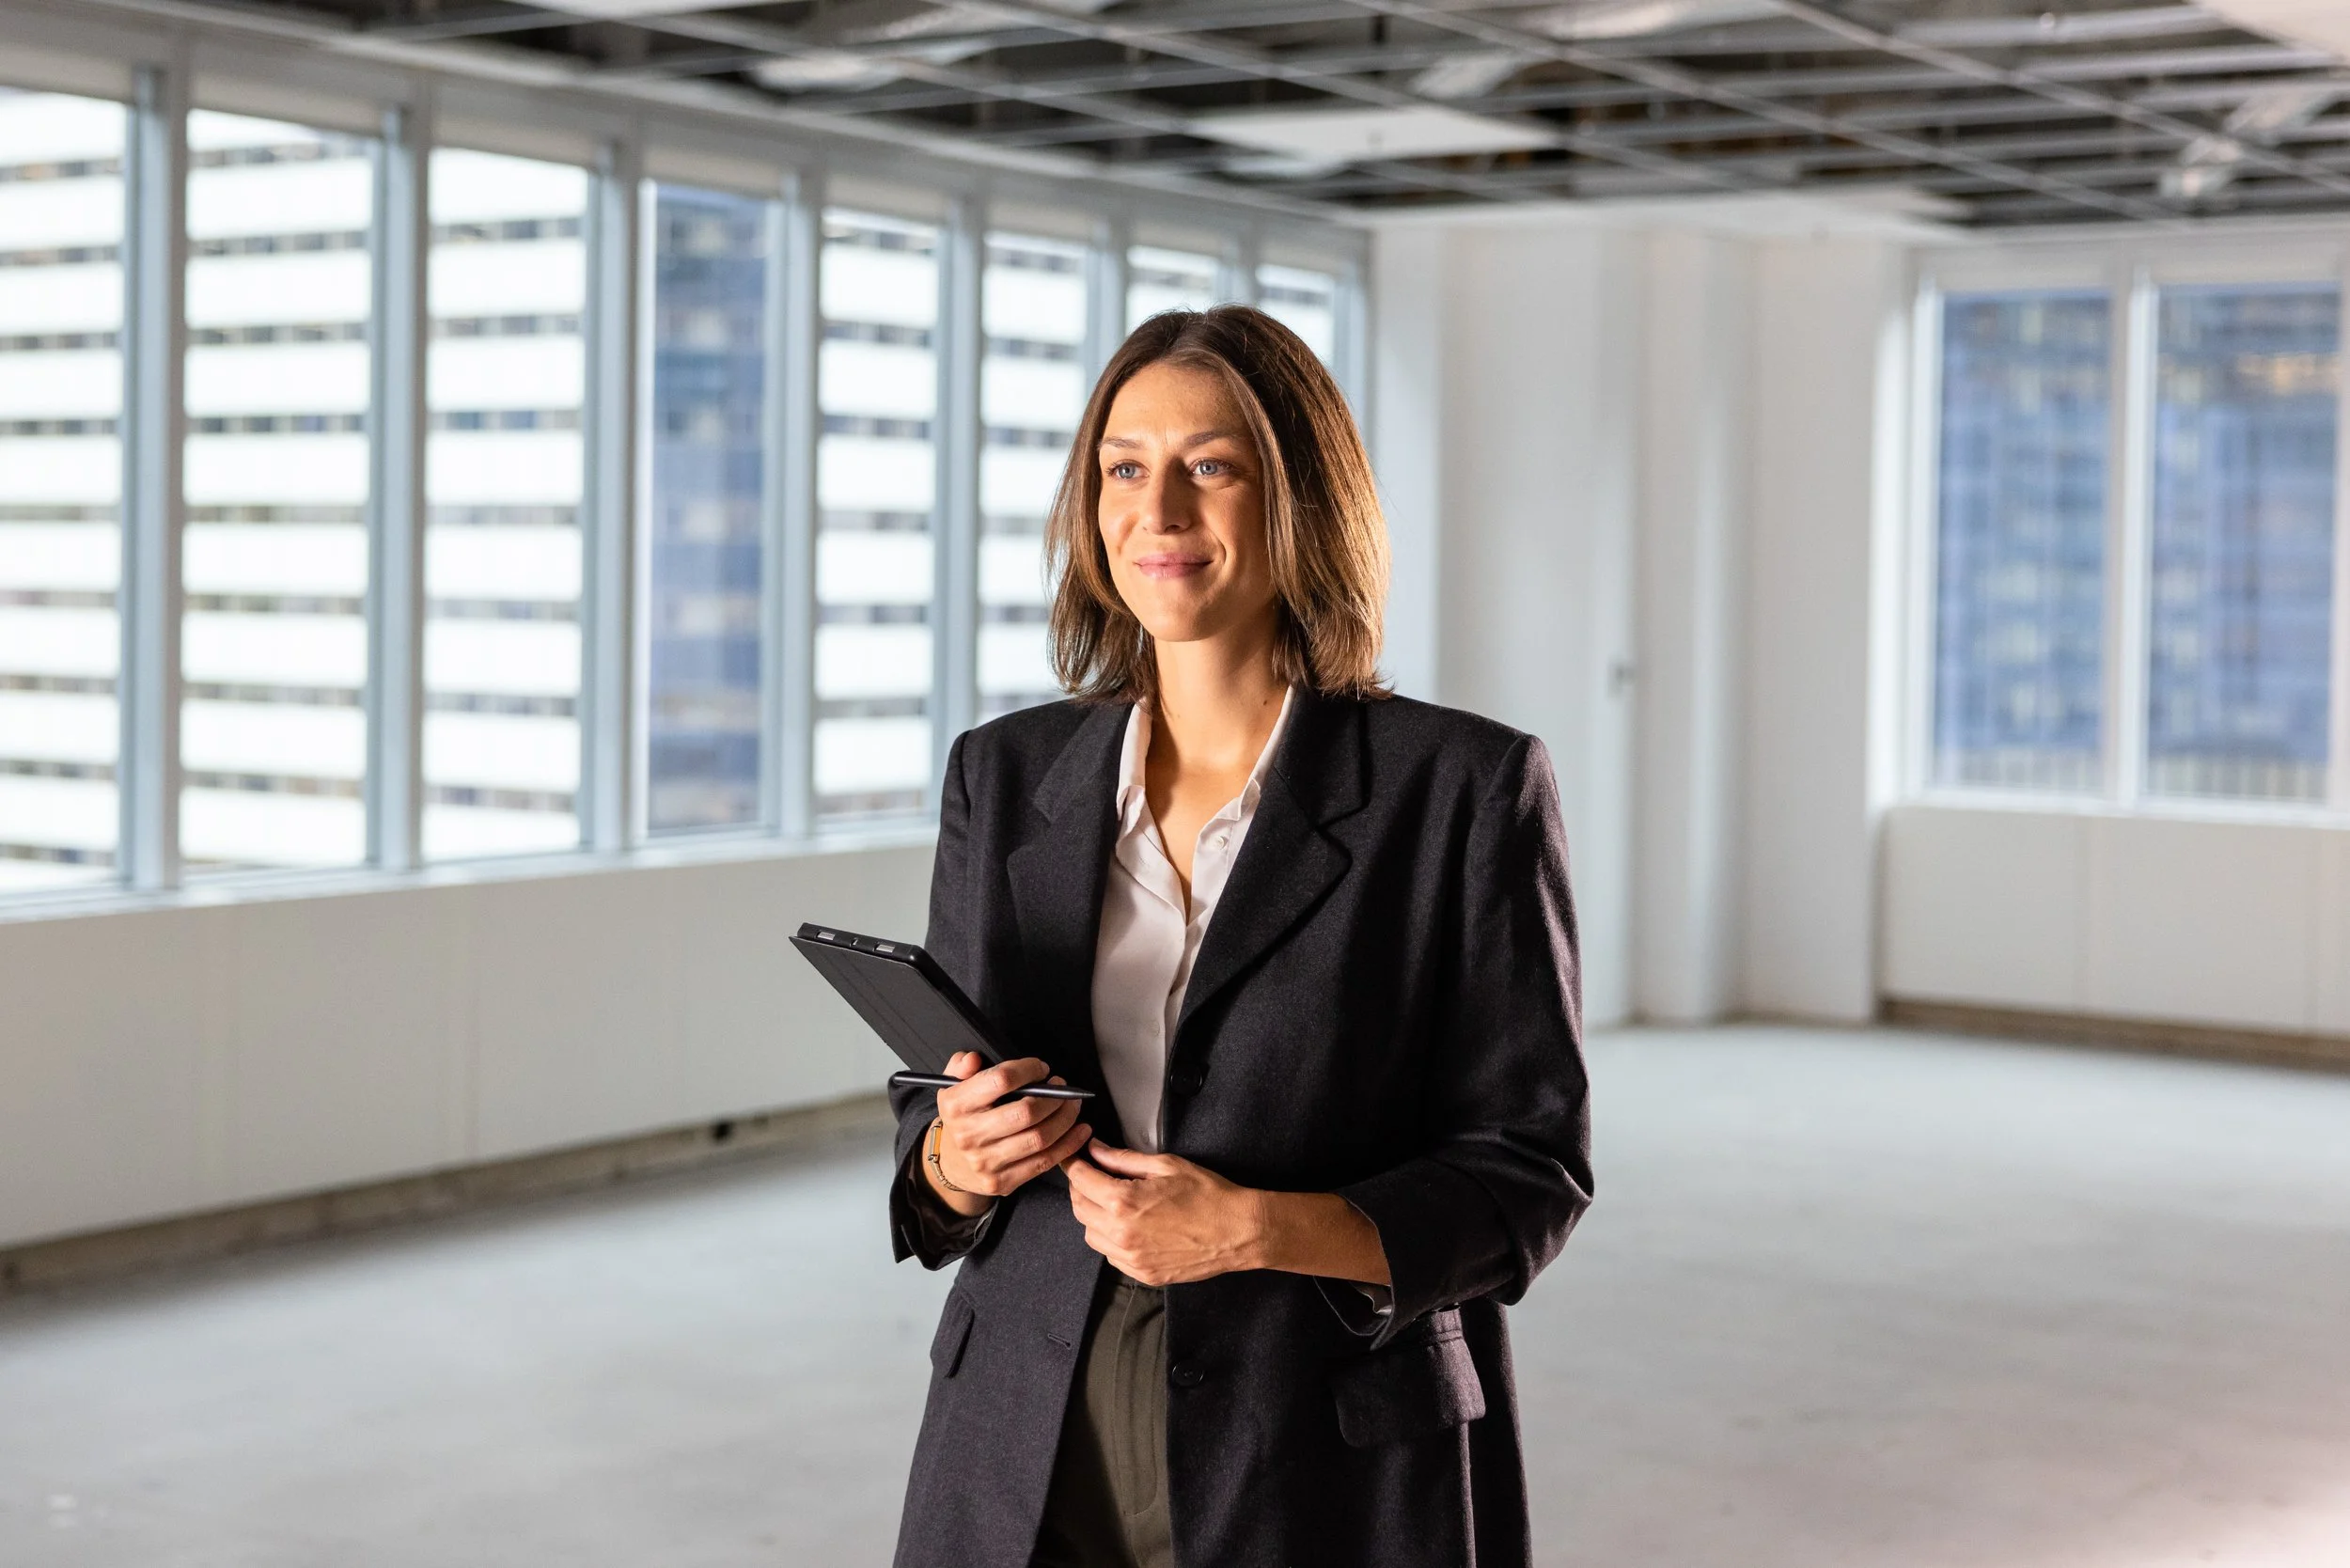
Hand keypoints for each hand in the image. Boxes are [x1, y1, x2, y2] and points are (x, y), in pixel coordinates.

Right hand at [926, 1052, 1093, 1216]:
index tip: (1041, 1068)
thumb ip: (961, 1066)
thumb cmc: (961, 1118)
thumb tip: (973, 1058)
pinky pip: (1044, 1162)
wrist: (950, 1164)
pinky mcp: (1002, 1182)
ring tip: (1072, 1105)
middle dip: (1054, 1097)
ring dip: (1065, 1118)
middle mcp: (969, 1135)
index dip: (1028, 1069)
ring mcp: (985, 1162)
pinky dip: (1068, 1144)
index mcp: (956, 1105)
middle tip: (1063, 1088)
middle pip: (1025, 1113)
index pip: (1000, 1080)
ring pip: (1039, 1138)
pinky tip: (1080, 1131)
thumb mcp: (952, 1086)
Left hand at [1064, 1143, 1267, 1285]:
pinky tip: (1129, 1225)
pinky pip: (1110, 1256)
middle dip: (1081, 1188)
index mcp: (1124, 1202)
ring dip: (1093, 1215)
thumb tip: (1096, 1150)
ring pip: (1091, 1235)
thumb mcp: (1165, 1165)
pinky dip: (1111, 1239)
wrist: (1238, 1231)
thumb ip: (1123, 1159)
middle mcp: (1121, 1234)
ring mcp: (1131, 1258)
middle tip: (1093, 1174)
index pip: (1080, 1180)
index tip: (1073, 1157)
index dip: (1073, 1164)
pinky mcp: (1142, 1273)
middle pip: (1079, 1208)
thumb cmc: (1208, 1195)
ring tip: (1113, 1201)